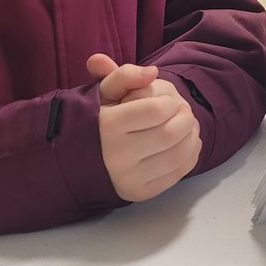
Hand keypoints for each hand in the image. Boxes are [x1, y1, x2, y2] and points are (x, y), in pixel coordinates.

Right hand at [88, 54, 201, 202]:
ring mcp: (128, 178)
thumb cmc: (95, 120)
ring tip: (189, 126)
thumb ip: (125, 75)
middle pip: (170, 133)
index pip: (157, 110)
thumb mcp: (103, 92)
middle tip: (185, 112)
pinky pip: (176, 175)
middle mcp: (116, 155)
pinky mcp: (139, 193)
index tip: (167, 101)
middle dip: (186, 119)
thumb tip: (151, 72)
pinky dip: (190, 156)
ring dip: (192, 137)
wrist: (73, 161)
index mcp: (107, 125)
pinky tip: (187, 144)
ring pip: (177, 155)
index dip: (170, 102)